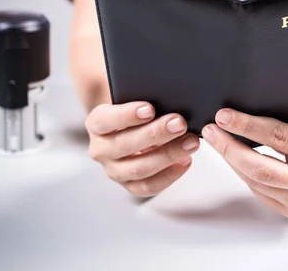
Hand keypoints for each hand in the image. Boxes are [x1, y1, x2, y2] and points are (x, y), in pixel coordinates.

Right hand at [85, 102, 199, 196]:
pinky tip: (186, 160)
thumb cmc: (138, 112)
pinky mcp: (130, 186)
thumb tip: (169, 101)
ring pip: (139, 168)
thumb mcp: (136, 101)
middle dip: (155, 134)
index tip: (150, 109)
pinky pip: (149, 186)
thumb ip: (146, 101)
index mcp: (96, 124)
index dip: (127, 115)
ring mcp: (114, 171)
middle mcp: (100, 150)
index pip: (105, 120)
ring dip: (168, 155)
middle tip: (179, 123)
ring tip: (190, 142)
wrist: (134, 130)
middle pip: (125, 145)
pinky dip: (170, 174)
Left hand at [201, 109, 287, 217]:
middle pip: (261, 167)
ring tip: (216, 139)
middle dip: (230, 147)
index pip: (279, 137)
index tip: (223, 115)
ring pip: (255, 180)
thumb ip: (284, 116)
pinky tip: (231, 156)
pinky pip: (256, 190)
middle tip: (210, 130)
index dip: (247, 125)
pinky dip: (240, 171)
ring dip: (230, 159)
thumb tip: (239, 107)